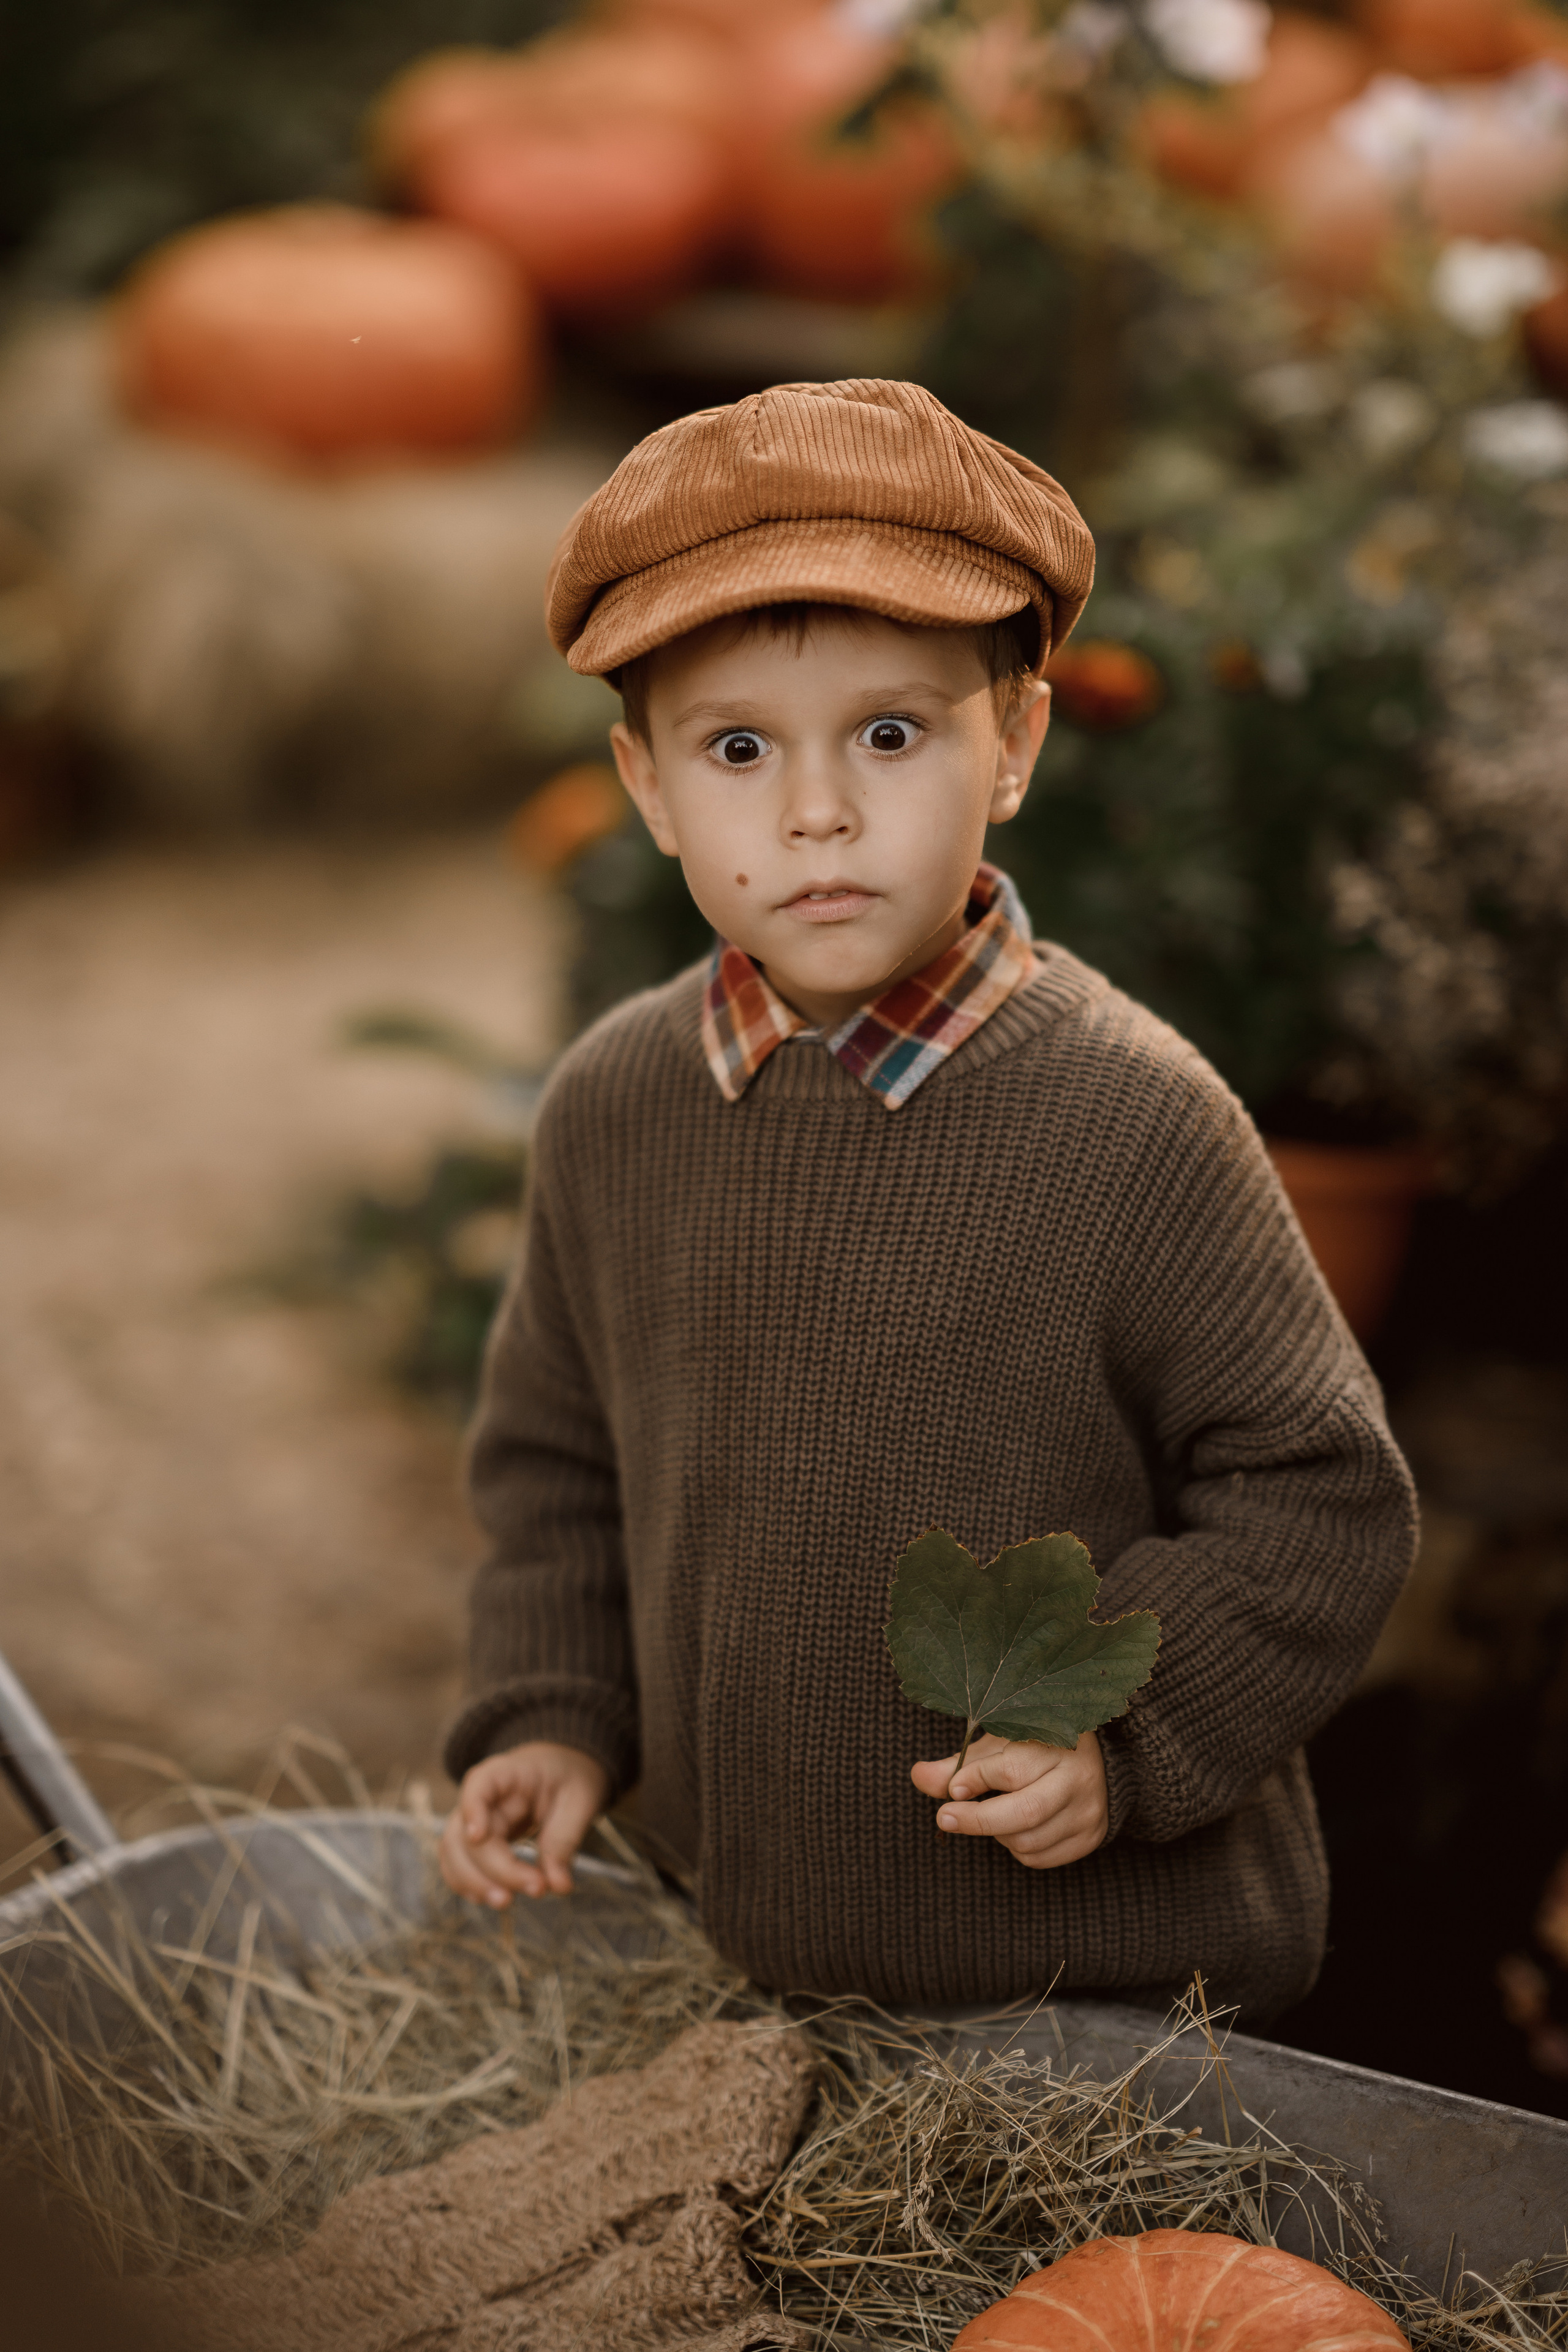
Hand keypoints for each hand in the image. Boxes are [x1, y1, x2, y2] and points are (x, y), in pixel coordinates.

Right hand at [439, 1741, 610, 1906]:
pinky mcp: (476, 1843)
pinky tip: (491, 1897)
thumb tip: (558, 1885)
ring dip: (474, 1882)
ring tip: (507, 1902)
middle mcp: (482, 1797)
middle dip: (496, 1868)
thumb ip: (566, 1838)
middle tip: (537, 1888)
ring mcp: (473, 1820)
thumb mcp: (580, 1799)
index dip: (472, 1809)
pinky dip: (469, 1885)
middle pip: (467, 1832)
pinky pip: (458, 1865)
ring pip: (454, 1853)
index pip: (479, 1783)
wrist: (562, 1772)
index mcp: (508, 1773)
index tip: (478, 1837)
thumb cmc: (569, 1779)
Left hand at [910, 1730, 1107, 1868]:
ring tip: (988, 1814)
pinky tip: (1011, 1829)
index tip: (952, 1788)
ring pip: (1029, 1840)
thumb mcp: (999, 1744)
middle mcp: (1079, 1779)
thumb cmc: (1036, 1746)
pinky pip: (1040, 1858)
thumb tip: (917, 1776)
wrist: (1097, 1762)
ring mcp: (1088, 1811)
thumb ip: (960, 1763)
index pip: (1012, 1770)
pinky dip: (1015, 1849)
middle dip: (977, 1819)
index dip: (976, 1780)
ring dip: (996, 1834)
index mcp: (1059, 1742)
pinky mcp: (1090, 1837)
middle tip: (944, 1817)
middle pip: (1025, 1811)